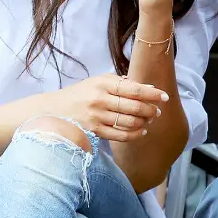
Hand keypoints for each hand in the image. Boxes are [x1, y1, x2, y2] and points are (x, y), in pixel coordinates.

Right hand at [40, 74, 169, 141]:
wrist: (53, 110)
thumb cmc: (81, 94)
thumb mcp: (98, 81)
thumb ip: (122, 83)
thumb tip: (148, 87)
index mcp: (103, 83)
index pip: (134, 89)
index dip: (152, 94)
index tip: (164, 97)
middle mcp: (100, 99)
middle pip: (134, 106)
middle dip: (150, 110)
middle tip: (157, 111)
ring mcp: (96, 117)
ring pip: (129, 122)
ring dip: (144, 122)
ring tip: (149, 120)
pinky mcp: (93, 132)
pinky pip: (120, 135)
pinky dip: (134, 134)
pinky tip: (141, 131)